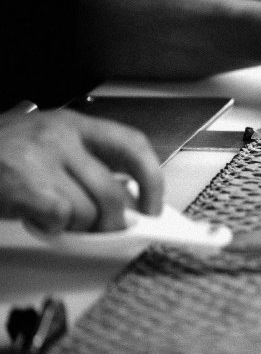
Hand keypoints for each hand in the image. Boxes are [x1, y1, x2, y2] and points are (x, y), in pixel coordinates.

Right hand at [0, 109, 163, 232]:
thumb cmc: (1, 158)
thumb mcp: (48, 146)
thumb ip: (87, 164)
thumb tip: (129, 200)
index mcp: (75, 123)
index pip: (133, 146)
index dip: (152, 180)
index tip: (153, 208)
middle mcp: (61, 135)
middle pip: (112, 192)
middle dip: (113, 222)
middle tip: (102, 230)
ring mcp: (42, 157)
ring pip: (89, 211)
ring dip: (78, 227)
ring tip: (57, 217)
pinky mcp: (24, 183)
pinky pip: (60, 218)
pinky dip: (52, 226)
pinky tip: (37, 216)